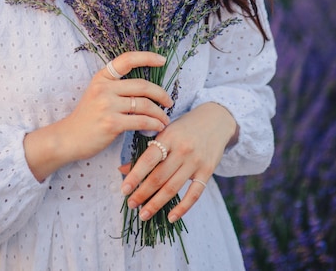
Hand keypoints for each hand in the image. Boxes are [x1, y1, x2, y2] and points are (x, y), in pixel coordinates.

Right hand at [23, 51, 172, 180]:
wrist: (67, 138)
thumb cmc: (86, 118)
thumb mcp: (97, 94)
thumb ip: (116, 88)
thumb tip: (146, 88)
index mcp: (102, 78)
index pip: (126, 60)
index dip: (147, 57)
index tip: (162, 60)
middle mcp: (104, 88)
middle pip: (142, 85)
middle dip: (161, 93)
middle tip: (169, 102)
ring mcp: (107, 105)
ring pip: (144, 104)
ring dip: (159, 113)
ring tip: (165, 119)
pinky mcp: (112, 123)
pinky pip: (141, 121)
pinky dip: (153, 124)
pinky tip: (157, 128)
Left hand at [120, 102, 237, 222]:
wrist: (215, 119)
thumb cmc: (184, 127)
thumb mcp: (165, 132)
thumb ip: (146, 151)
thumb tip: (122, 170)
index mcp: (169, 137)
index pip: (149, 159)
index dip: (135, 176)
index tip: (124, 190)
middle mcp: (182, 150)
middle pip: (159, 177)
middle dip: (142, 193)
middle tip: (130, 204)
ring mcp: (196, 161)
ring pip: (173, 188)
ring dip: (156, 204)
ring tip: (143, 214)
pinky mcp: (207, 171)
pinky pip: (194, 194)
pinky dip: (182, 208)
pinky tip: (170, 217)